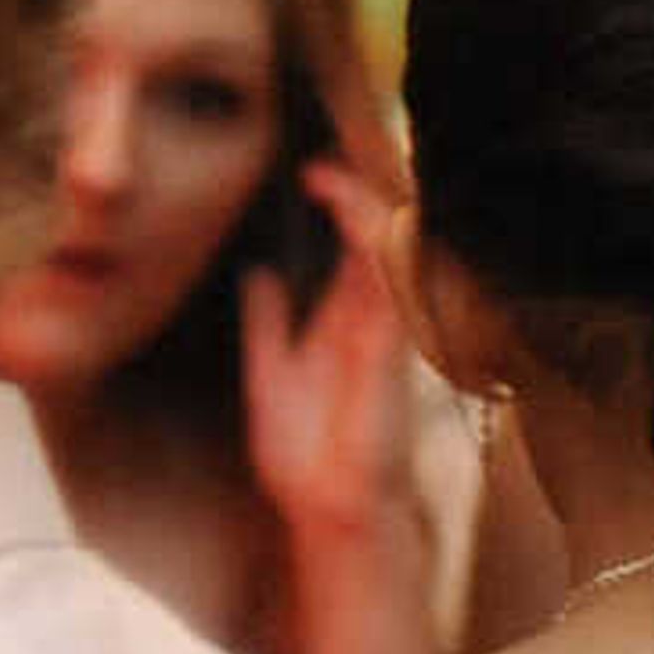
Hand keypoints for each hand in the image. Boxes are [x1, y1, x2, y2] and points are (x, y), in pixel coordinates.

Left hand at [245, 161, 443, 653]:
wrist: (330, 509)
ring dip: (368, 205)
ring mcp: (389, 329)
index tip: (306, 167)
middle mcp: (374, 317)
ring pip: (394, 249)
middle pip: (381, 234)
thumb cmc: (308, 456)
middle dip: (362, 185)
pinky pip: (395, 282)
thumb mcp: (270, 377)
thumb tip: (258, 274)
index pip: (354, 244)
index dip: (338, 200)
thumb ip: (267, 326)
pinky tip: (353, 213)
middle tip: (327, 144)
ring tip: (335, 167)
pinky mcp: (393, 347)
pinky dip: (378, 246)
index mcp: (345, 321)